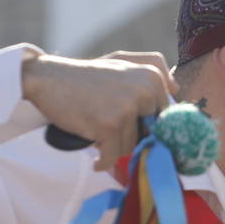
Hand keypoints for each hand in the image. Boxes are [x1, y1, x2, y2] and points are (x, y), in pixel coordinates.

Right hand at [22, 51, 173, 170]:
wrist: (49, 78)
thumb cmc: (87, 75)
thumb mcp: (122, 61)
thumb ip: (153, 67)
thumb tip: (176, 91)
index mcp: (152, 78)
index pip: (163, 119)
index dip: (143, 126)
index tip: (126, 124)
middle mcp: (144, 92)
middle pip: (147, 135)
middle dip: (127, 136)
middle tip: (106, 123)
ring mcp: (127, 109)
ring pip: (129, 147)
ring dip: (112, 147)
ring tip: (96, 130)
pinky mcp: (109, 126)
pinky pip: (112, 157)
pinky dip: (102, 162)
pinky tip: (96, 160)